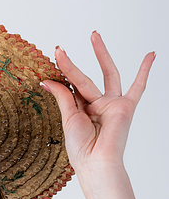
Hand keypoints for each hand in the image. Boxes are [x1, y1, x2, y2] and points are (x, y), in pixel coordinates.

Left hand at [42, 32, 154, 170]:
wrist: (97, 163)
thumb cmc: (81, 149)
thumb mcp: (68, 118)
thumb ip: (62, 96)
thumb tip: (48, 79)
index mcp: (81, 112)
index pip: (71, 88)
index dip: (61, 75)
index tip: (51, 60)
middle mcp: (97, 106)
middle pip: (84, 79)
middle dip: (71, 65)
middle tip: (59, 49)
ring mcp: (112, 105)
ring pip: (105, 75)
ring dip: (101, 54)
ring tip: (94, 35)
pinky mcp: (125, 107)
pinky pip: (138, 87)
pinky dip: (145, 71)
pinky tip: (151, 55)